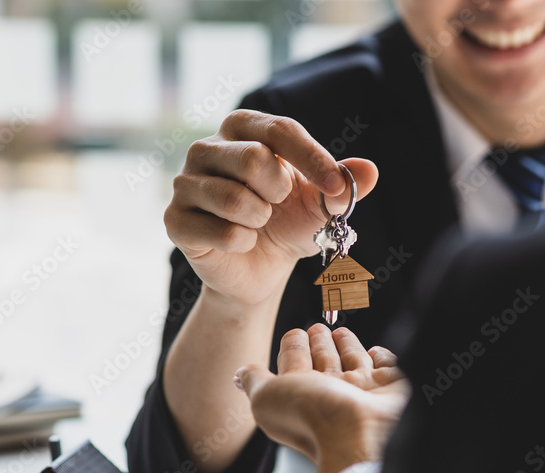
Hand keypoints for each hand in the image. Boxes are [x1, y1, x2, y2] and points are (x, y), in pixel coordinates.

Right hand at [165, 110, 379, 306]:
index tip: (338, 188)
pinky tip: (239, 243)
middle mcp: (206, 149)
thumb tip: (370, 171)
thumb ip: (343, 185)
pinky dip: (243, 243)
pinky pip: (221, 232)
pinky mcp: (174, 221)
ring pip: (235, 200)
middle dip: (278, 191)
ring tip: (257, 223)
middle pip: (252, 159)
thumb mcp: (321, 205)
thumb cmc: (287, 224)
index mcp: (242, 129)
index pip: (279, 130)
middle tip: (277, 204)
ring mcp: (184, 184)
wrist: (258, 270)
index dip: (312, 159)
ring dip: (260, 220)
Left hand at [235, 324, 409, 472]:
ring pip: (353, 361)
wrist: (358, 433)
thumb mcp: (265, 396)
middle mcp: (331, 393)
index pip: (295, 363)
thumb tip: (239, 375)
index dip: (293, 347)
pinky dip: (381, 358)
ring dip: (346, 345)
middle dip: (319, 343)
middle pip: (324, 361)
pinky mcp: (390, 388)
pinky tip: (374, 351)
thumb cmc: (310, 416)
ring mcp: (361, 391)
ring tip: (339, 331)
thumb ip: (254, 381)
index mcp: (301, 393)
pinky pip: (385, 367)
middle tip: (316, 326)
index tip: (294, 333)